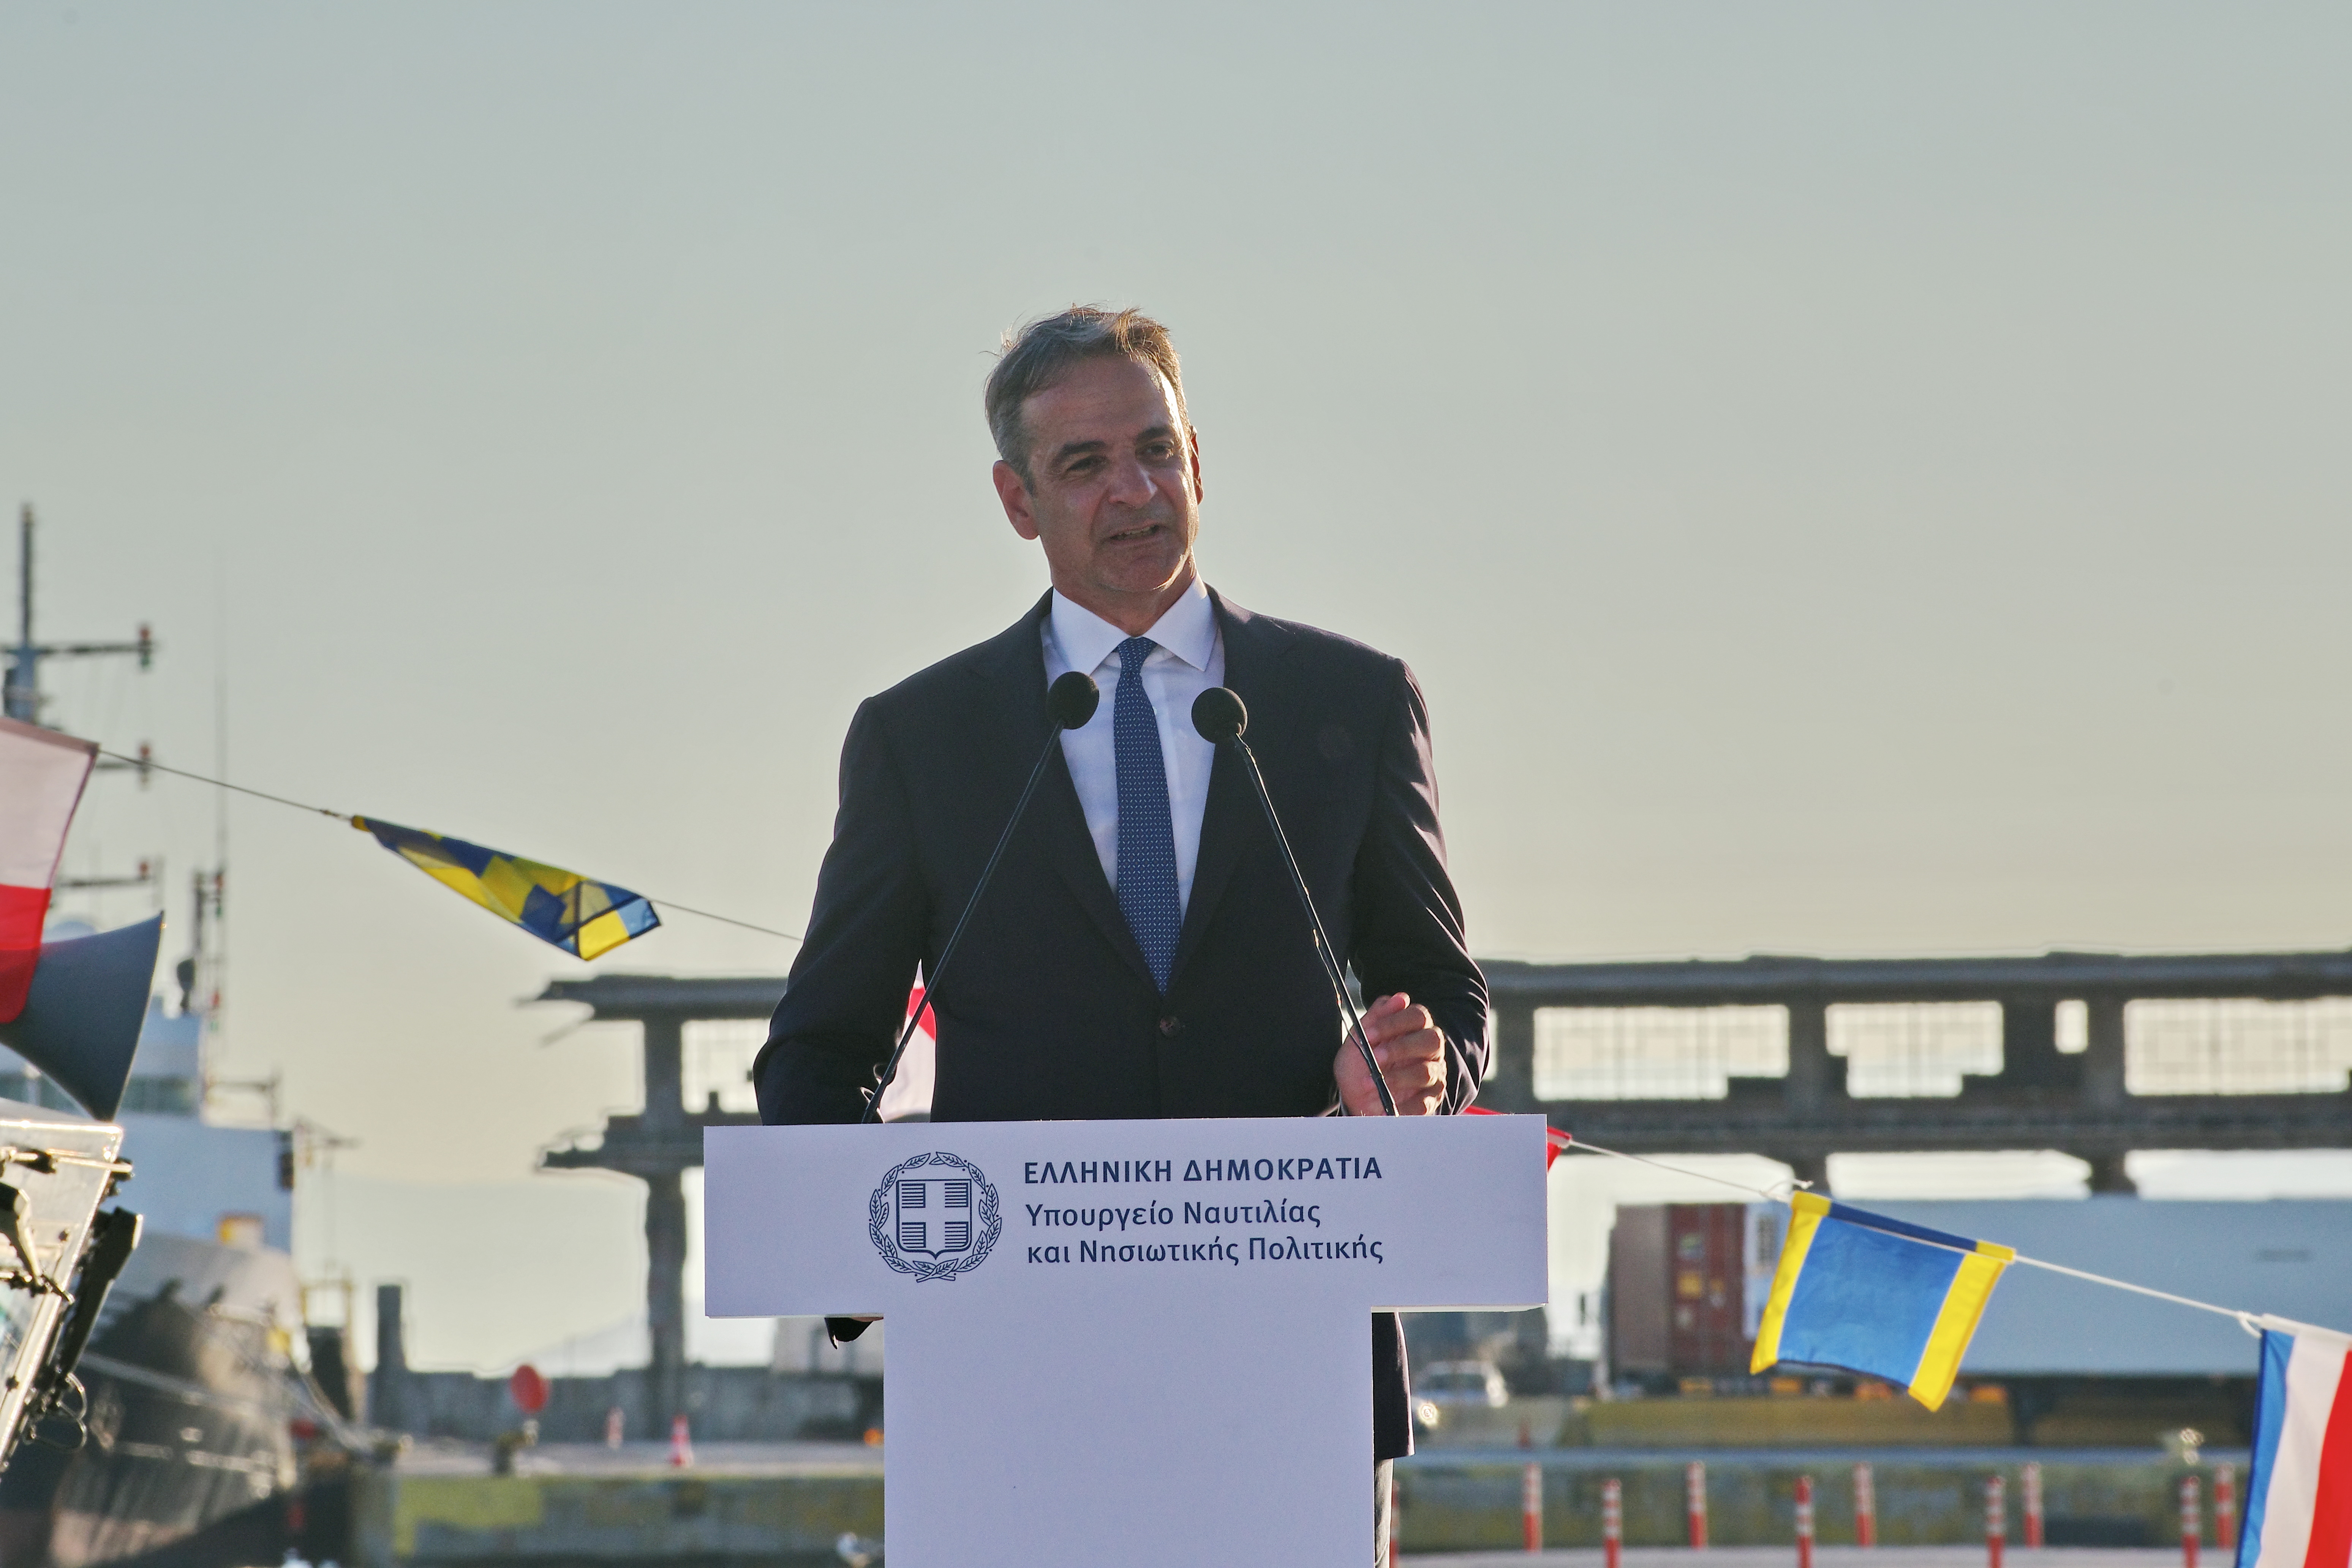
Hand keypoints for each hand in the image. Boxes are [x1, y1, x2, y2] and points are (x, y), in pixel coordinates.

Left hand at [1335, 993, 1446, 1115]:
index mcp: (1413, 1030)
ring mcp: (1432, 1075)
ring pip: (1426, 1072)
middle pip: (1432, 1039)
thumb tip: (1399, 998)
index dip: (1394, 1022)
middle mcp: (1428, 1050)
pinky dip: (1402, 1106)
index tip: (1369, 1034)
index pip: (1417, 1016)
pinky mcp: (1429, 1101)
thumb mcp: (1359, 1040)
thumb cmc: (1359, 1065)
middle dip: (1401, 1047)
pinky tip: (1385, 1107)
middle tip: (1376, 1057)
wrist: (1353, 1099)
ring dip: (1395, 1078)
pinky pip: (1423, 1102)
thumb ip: (1377, 1017)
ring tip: (1370, 1084)